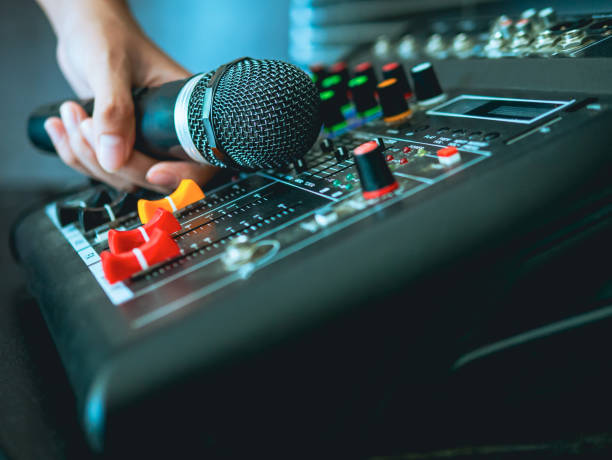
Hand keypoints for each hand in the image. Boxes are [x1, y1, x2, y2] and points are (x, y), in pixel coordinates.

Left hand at [38, 0, 217, 192]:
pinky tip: (63, 128)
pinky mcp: (121, 144)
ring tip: (71, 116)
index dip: (179, 174)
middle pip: (155, 176)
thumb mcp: (110, 66)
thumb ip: (114, 110)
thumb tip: (113, 158)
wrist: (85, 29)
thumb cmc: (107, 32)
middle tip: (86, 124)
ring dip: (88, 155)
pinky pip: (102, 167)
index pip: (198, 161)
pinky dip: (75, 154)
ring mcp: (145, 141)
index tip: (153, 172)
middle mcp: (169, 131)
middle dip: (115, 160)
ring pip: (125, 176)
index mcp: (185, 110)